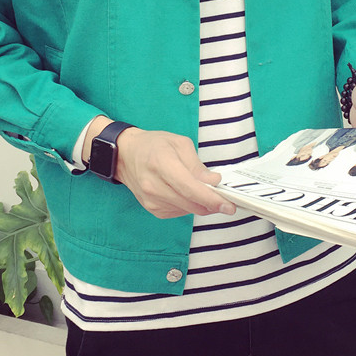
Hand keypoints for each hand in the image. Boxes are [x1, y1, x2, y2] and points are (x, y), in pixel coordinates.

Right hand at [84, 118, 235, 219]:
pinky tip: (188, 193)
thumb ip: (197, 164)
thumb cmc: (152, 145)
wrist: (126, 155)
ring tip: (204, 190)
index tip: (228, 205)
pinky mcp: (153, 209)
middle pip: (191, 203)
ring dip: (201, 204)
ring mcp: (152, 201)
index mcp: (162, 165)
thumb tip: (213, 181)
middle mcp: (154, 186)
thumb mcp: (179, 143)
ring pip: (188, 210)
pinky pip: (180, 212)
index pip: (191, 189)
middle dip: (213, 204)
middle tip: (226, 199)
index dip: (212, 199)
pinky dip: (189, 205)